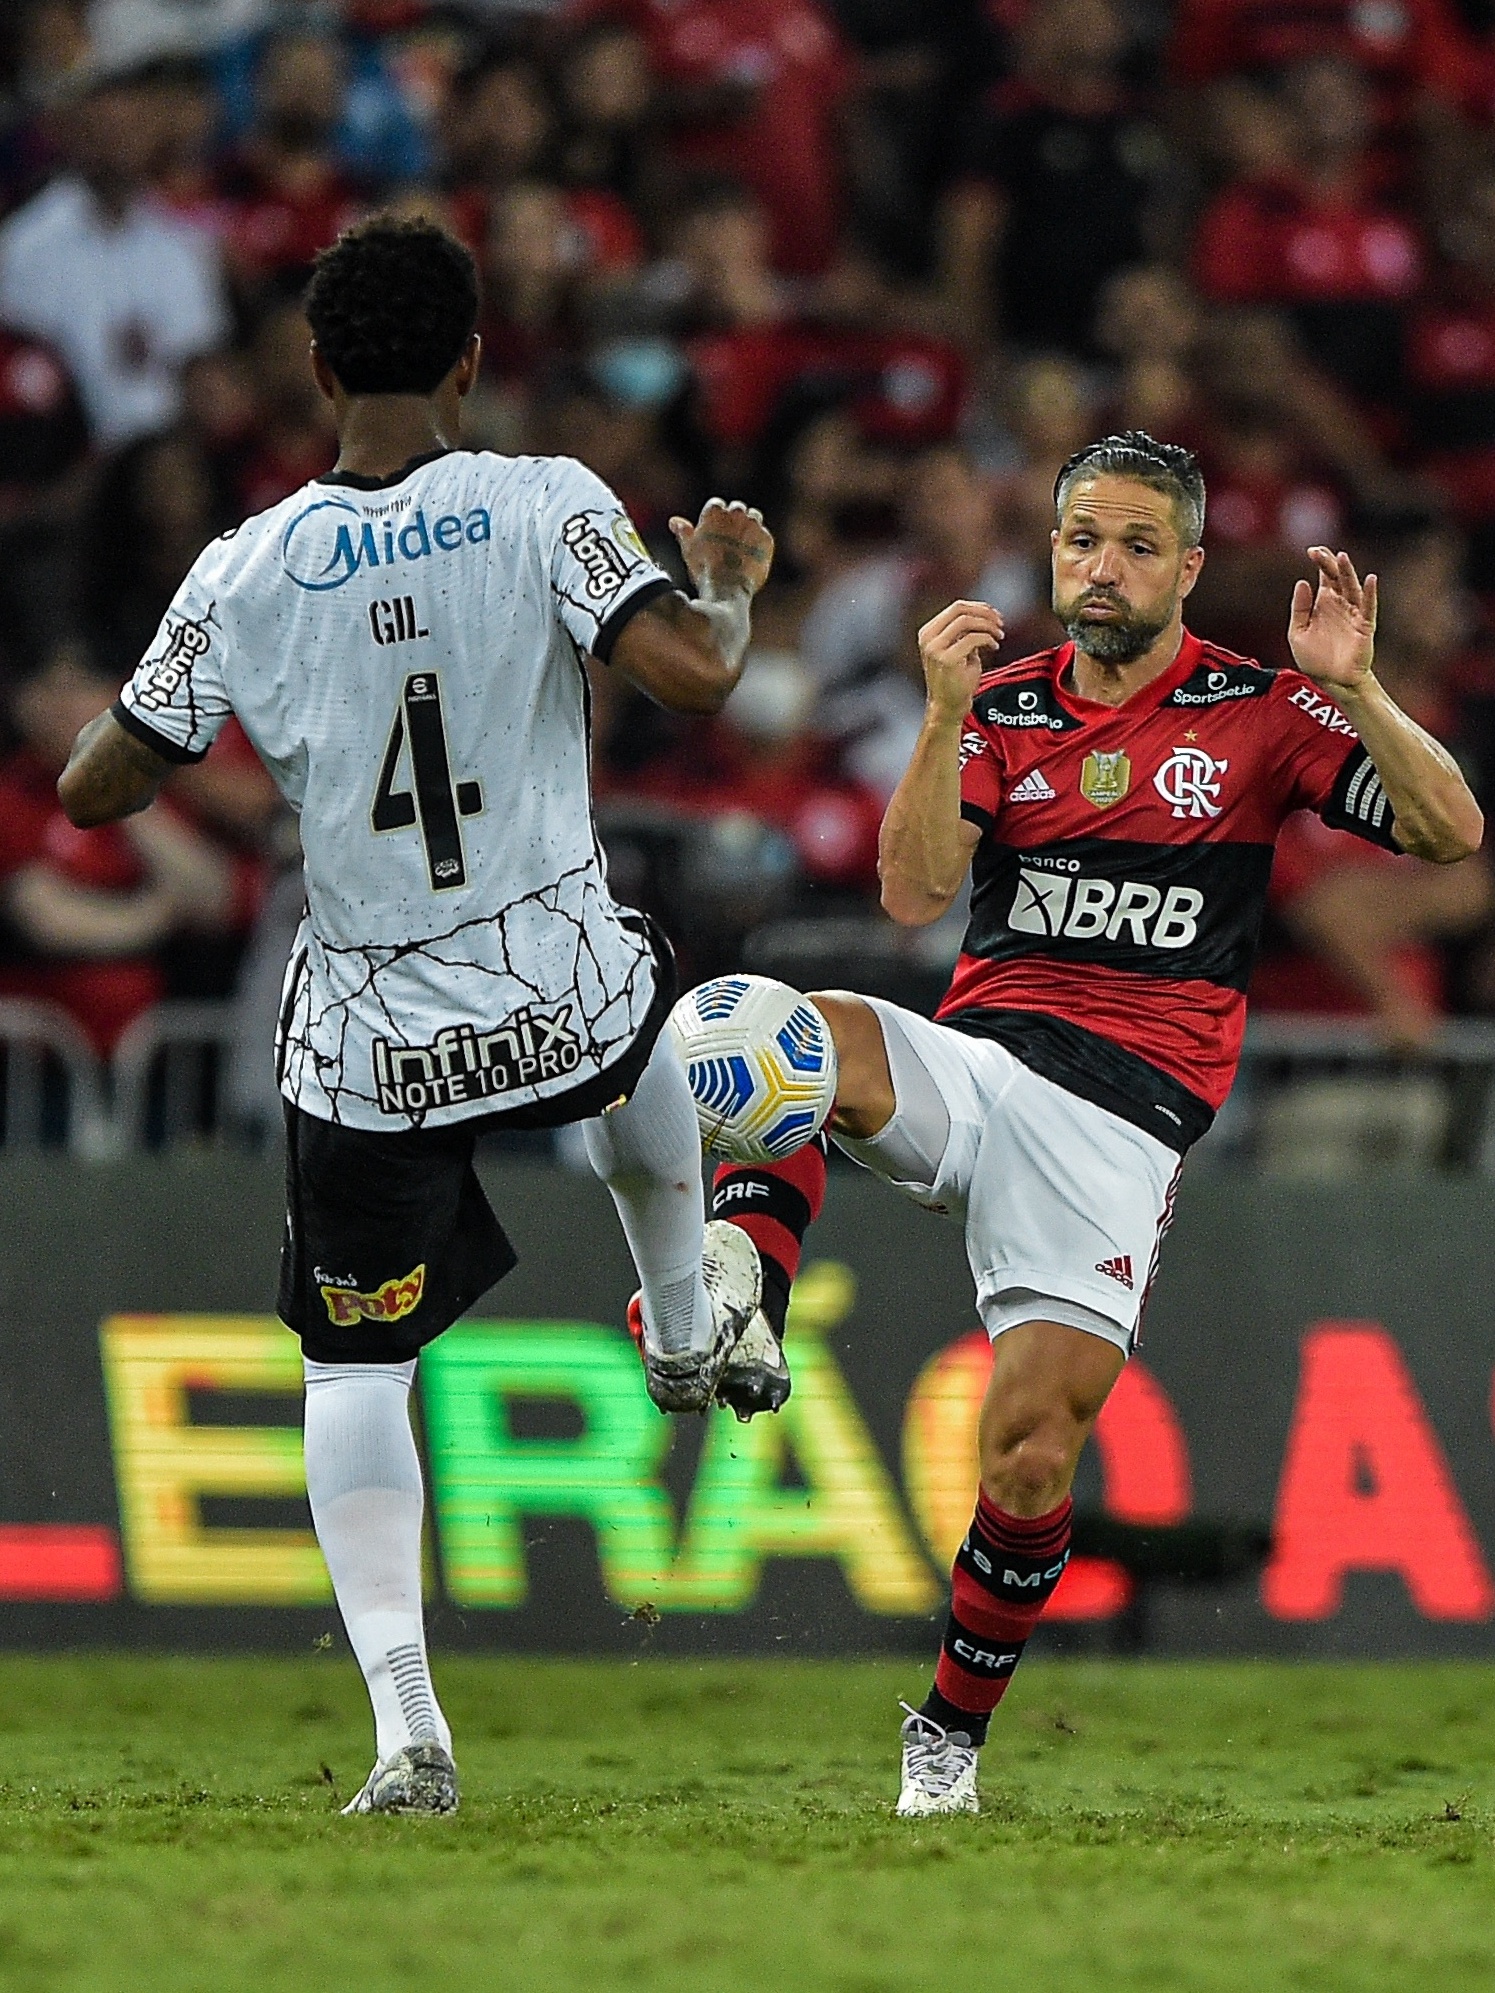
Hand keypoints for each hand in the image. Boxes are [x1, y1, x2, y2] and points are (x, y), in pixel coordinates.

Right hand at [669, 498, 773, 599]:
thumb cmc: (703, 569)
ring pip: (753, 518)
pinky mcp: (766, 539)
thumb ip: (684, 532)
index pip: (717, 505)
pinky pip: (763, 536)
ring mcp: (754, 525)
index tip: (713, 533)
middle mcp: (736, 513)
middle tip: (727, 541)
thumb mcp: (689, 549)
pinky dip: (758, 543)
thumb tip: (674, 521)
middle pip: (737, 509)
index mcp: (715, 510)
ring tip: (739, 546)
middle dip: (733, 521)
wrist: (727, 589)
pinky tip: (749, 556)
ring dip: (748, 527)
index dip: (714, 519)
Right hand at [917, 599, 1004, 723]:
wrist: (947, 707)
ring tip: (999, 635)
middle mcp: (928, 638)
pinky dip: (988, 639)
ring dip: (988, 625)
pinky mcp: (947, 659)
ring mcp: (935, 648)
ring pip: (966, 621)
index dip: (979, 607)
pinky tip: (994, 646)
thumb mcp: (958, 649)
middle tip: (1000, 623)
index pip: (956, 607)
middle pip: (961, 610)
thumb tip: (985, 614)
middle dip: (985, 613)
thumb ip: (965, 632)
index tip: (995, 615)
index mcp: (928, 632)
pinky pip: (973, 638)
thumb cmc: (955, 680)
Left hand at [1288, 548, 1377, 691]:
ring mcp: (1353, 614)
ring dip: (1347, 572)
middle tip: (1318, 551)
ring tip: (1341, 557)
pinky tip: (1370, 580)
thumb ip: (1299, 609)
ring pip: (1352, 588)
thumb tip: (1302, 582)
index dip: (1320, 562)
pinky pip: (1368, 607)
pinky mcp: (1364, 626)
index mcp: (1324, 603)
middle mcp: (1340, 604)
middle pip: (1338, 577)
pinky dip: (1370, 594)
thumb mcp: (1297, 633)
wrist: (1331, 682)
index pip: (1325, 576)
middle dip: (1329, 563)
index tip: (1311, 550)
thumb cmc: (1315, 659)